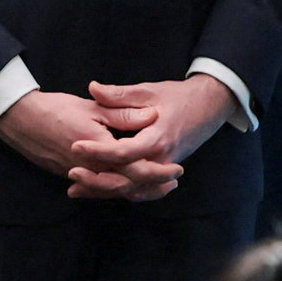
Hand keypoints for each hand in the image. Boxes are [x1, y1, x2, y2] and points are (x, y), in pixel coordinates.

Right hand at [0, 88, 165, 199]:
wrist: (21, 119)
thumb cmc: (56, 108)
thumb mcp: (93, 106)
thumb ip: (123, 113)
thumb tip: (152, 114)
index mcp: (100, 149)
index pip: (135, 169)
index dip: (158, 172)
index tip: (176, 170)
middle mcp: (90, 167)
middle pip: (128, 186)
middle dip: (152, 186)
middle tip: (173, 182)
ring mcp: (79, 175)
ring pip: (114, 191)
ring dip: (137, 190)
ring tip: (156, 187)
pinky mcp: (70, 176)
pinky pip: (98, 189)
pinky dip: (116, 190)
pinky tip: (127, 188)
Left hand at [75, 75, 237, 202]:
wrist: (210, 107)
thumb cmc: (179, 97)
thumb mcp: (149, 92)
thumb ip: (120, 94)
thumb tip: (93, 88)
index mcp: (157, 138)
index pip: (123, 152)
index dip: (98, 150)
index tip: (75, 145)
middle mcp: (161, 159)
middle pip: (125, 181)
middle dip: (96, 181)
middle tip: (71, 173)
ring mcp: (163, 168)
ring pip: (131, 190)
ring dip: (103, 191)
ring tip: (75, 189)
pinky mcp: (162, 171)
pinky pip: (140, 189)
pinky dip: (119, 192)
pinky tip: (98, 191)